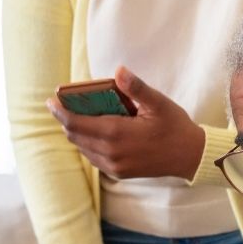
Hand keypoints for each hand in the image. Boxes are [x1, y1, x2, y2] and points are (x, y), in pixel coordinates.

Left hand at [47, 66, 206, 179]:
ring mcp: (114, 166)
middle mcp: (111, 153)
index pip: (76, 123)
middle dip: (65, 120)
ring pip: (82, 148)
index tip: (51, 100)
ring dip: (76, 132)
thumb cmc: (175, 127)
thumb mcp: (159, 103)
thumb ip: (136, 88)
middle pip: (75, 136)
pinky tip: (94, 132)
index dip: (60, 111)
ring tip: (76, 116)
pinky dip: (87, 143)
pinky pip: (93, 158)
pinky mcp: (119, 173)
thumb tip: (119, 70)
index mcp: (117, 134)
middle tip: (61, 104)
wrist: (191, 157)